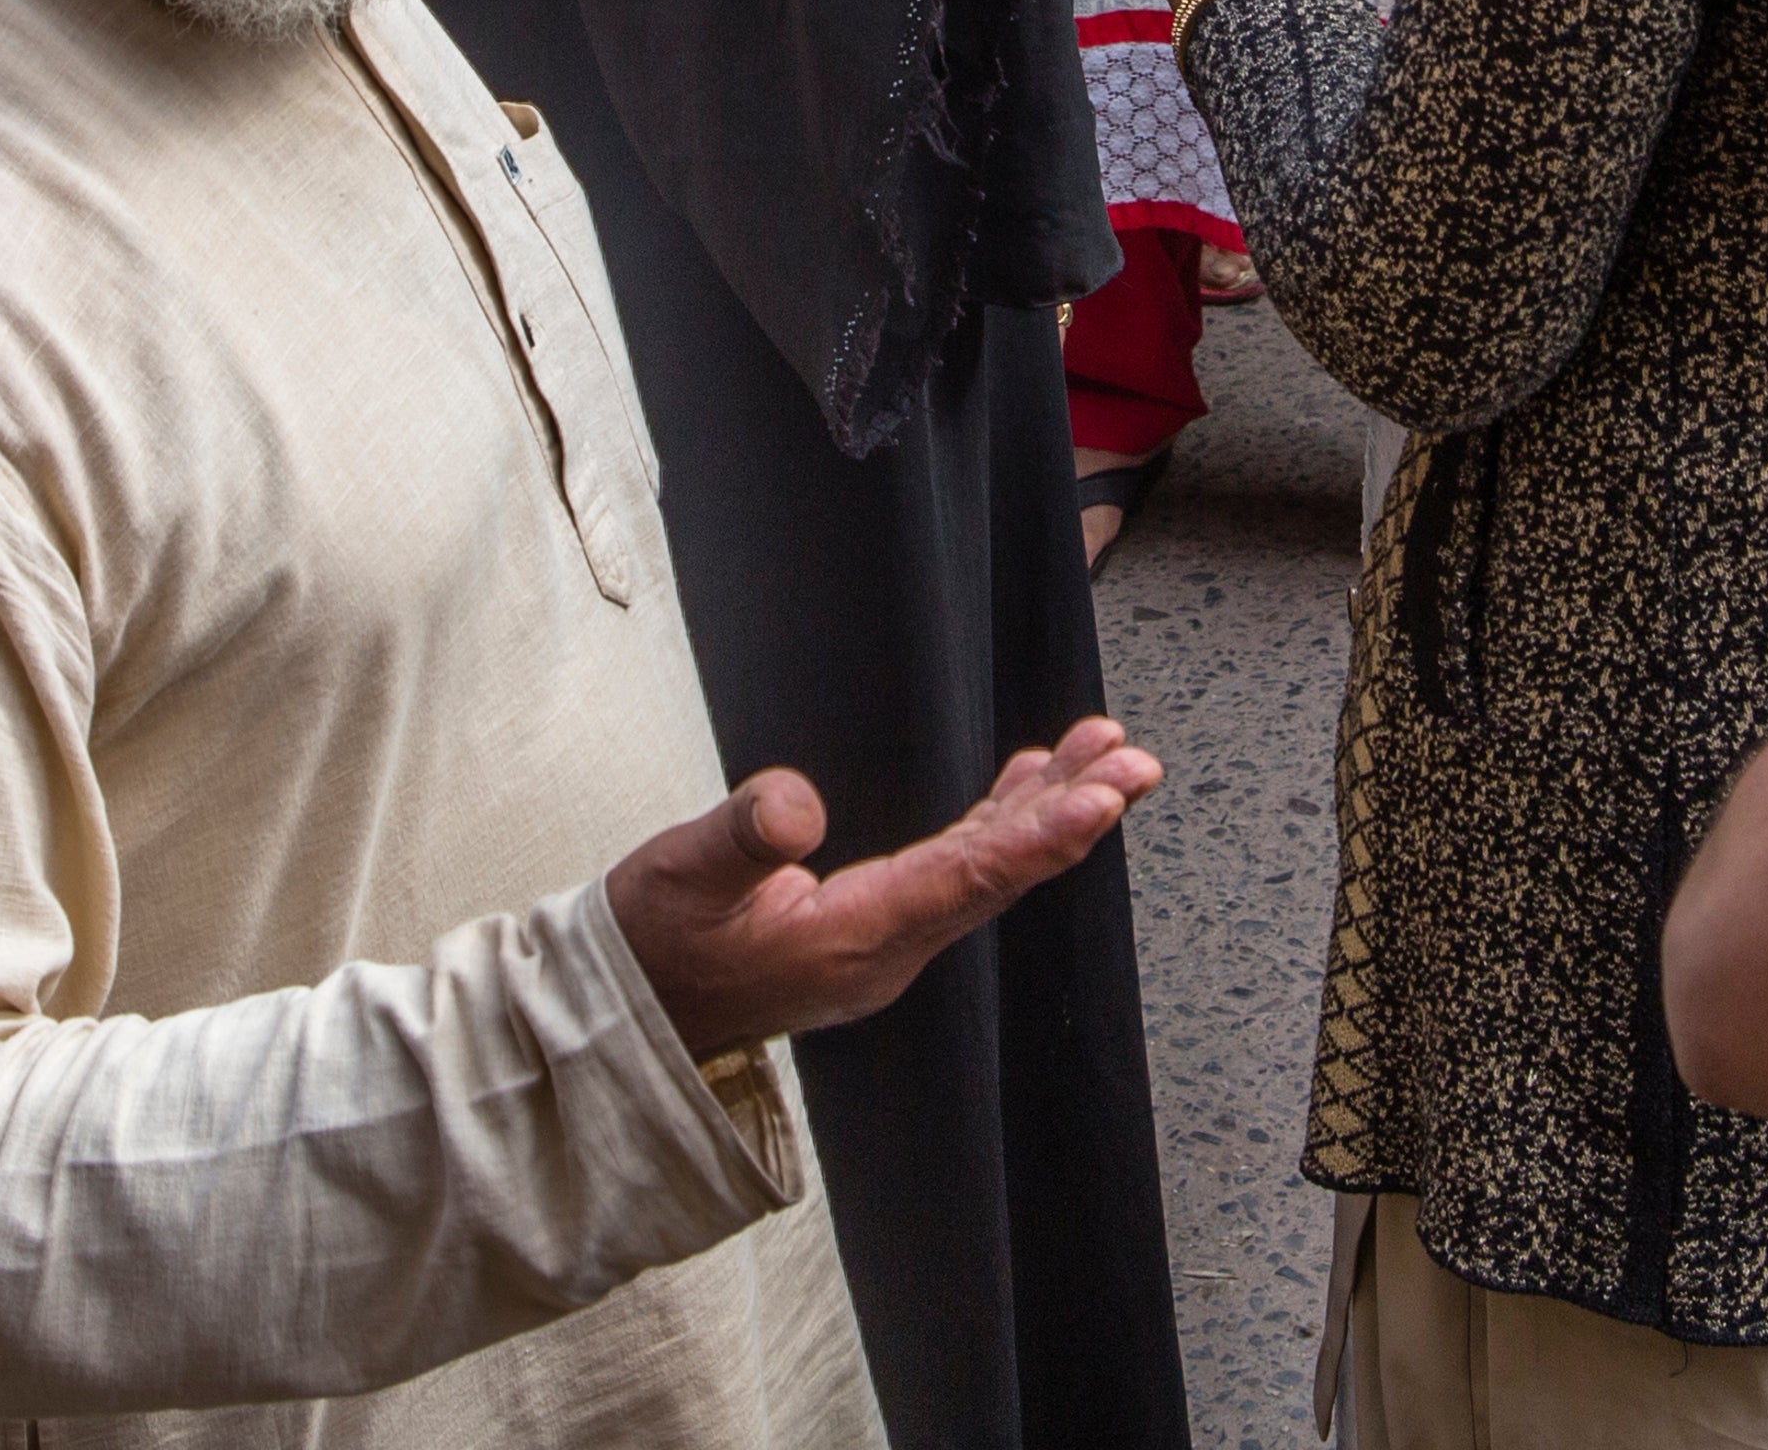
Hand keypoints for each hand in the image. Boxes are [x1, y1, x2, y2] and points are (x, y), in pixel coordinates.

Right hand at [606, 721, 1163, 1057]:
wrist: (634, 1012)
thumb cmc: (654, 942)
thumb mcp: (680, 876)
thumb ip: (741, 837)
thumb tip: (796, 801)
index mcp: (851, 940)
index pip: (962, 881)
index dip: (1036, 837)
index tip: (1100, 799)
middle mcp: (888, 950)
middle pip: (996, 875)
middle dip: (1069, 814)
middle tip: (1133, 760)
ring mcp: (888, 943)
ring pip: (986, 873)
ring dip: (1047, 812)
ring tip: (1107, 755)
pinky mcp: (877, 928)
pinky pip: (960, 875)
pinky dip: (1002, 826)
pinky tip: (1031, 785)